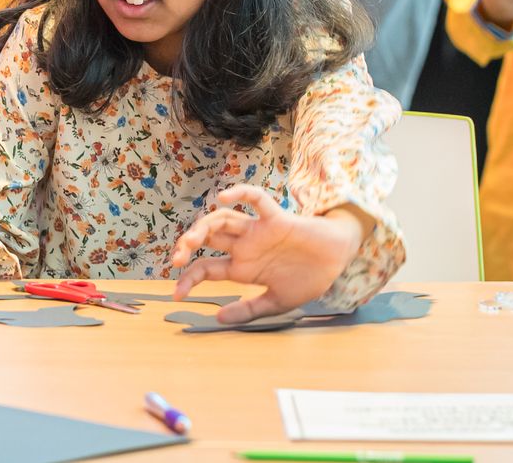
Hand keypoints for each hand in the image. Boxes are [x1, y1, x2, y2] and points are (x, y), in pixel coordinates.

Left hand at [169, 184, 362, 324]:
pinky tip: (225, 197)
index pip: (206, 268)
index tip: (176, 294)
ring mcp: (259, 231)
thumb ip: (249, 310)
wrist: (336, 262)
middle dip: (188, 245)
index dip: (188, 279)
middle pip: (208, 238)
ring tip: (191, 239)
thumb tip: (218, 318)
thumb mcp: (276, 303)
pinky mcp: (276, 219)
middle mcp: (245, 246)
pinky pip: (257, 199)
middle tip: (176, 260)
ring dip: (203, 225)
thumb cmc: (308, 279)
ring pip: (224, 219)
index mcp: (242, 268)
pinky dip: (241, 194)